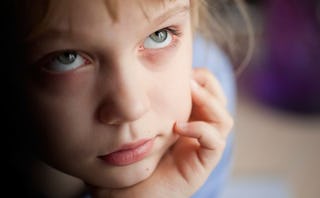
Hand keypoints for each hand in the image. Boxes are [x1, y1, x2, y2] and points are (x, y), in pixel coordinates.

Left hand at [89, 68, 233, 197]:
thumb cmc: (125, 163)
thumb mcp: (132, 128)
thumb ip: (136, 108)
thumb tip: (129, 81)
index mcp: (184, 121)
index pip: (205, 93)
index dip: (198, 77)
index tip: (179, 70)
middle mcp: (196, 133)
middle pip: (219, 101)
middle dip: (207, 84)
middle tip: (187, 78)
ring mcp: (200, 149)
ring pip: (224, 119)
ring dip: (209, 101)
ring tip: (188, 92)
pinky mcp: (201, 165)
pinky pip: (216, 142)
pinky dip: (202, 130)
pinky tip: (178, 128)